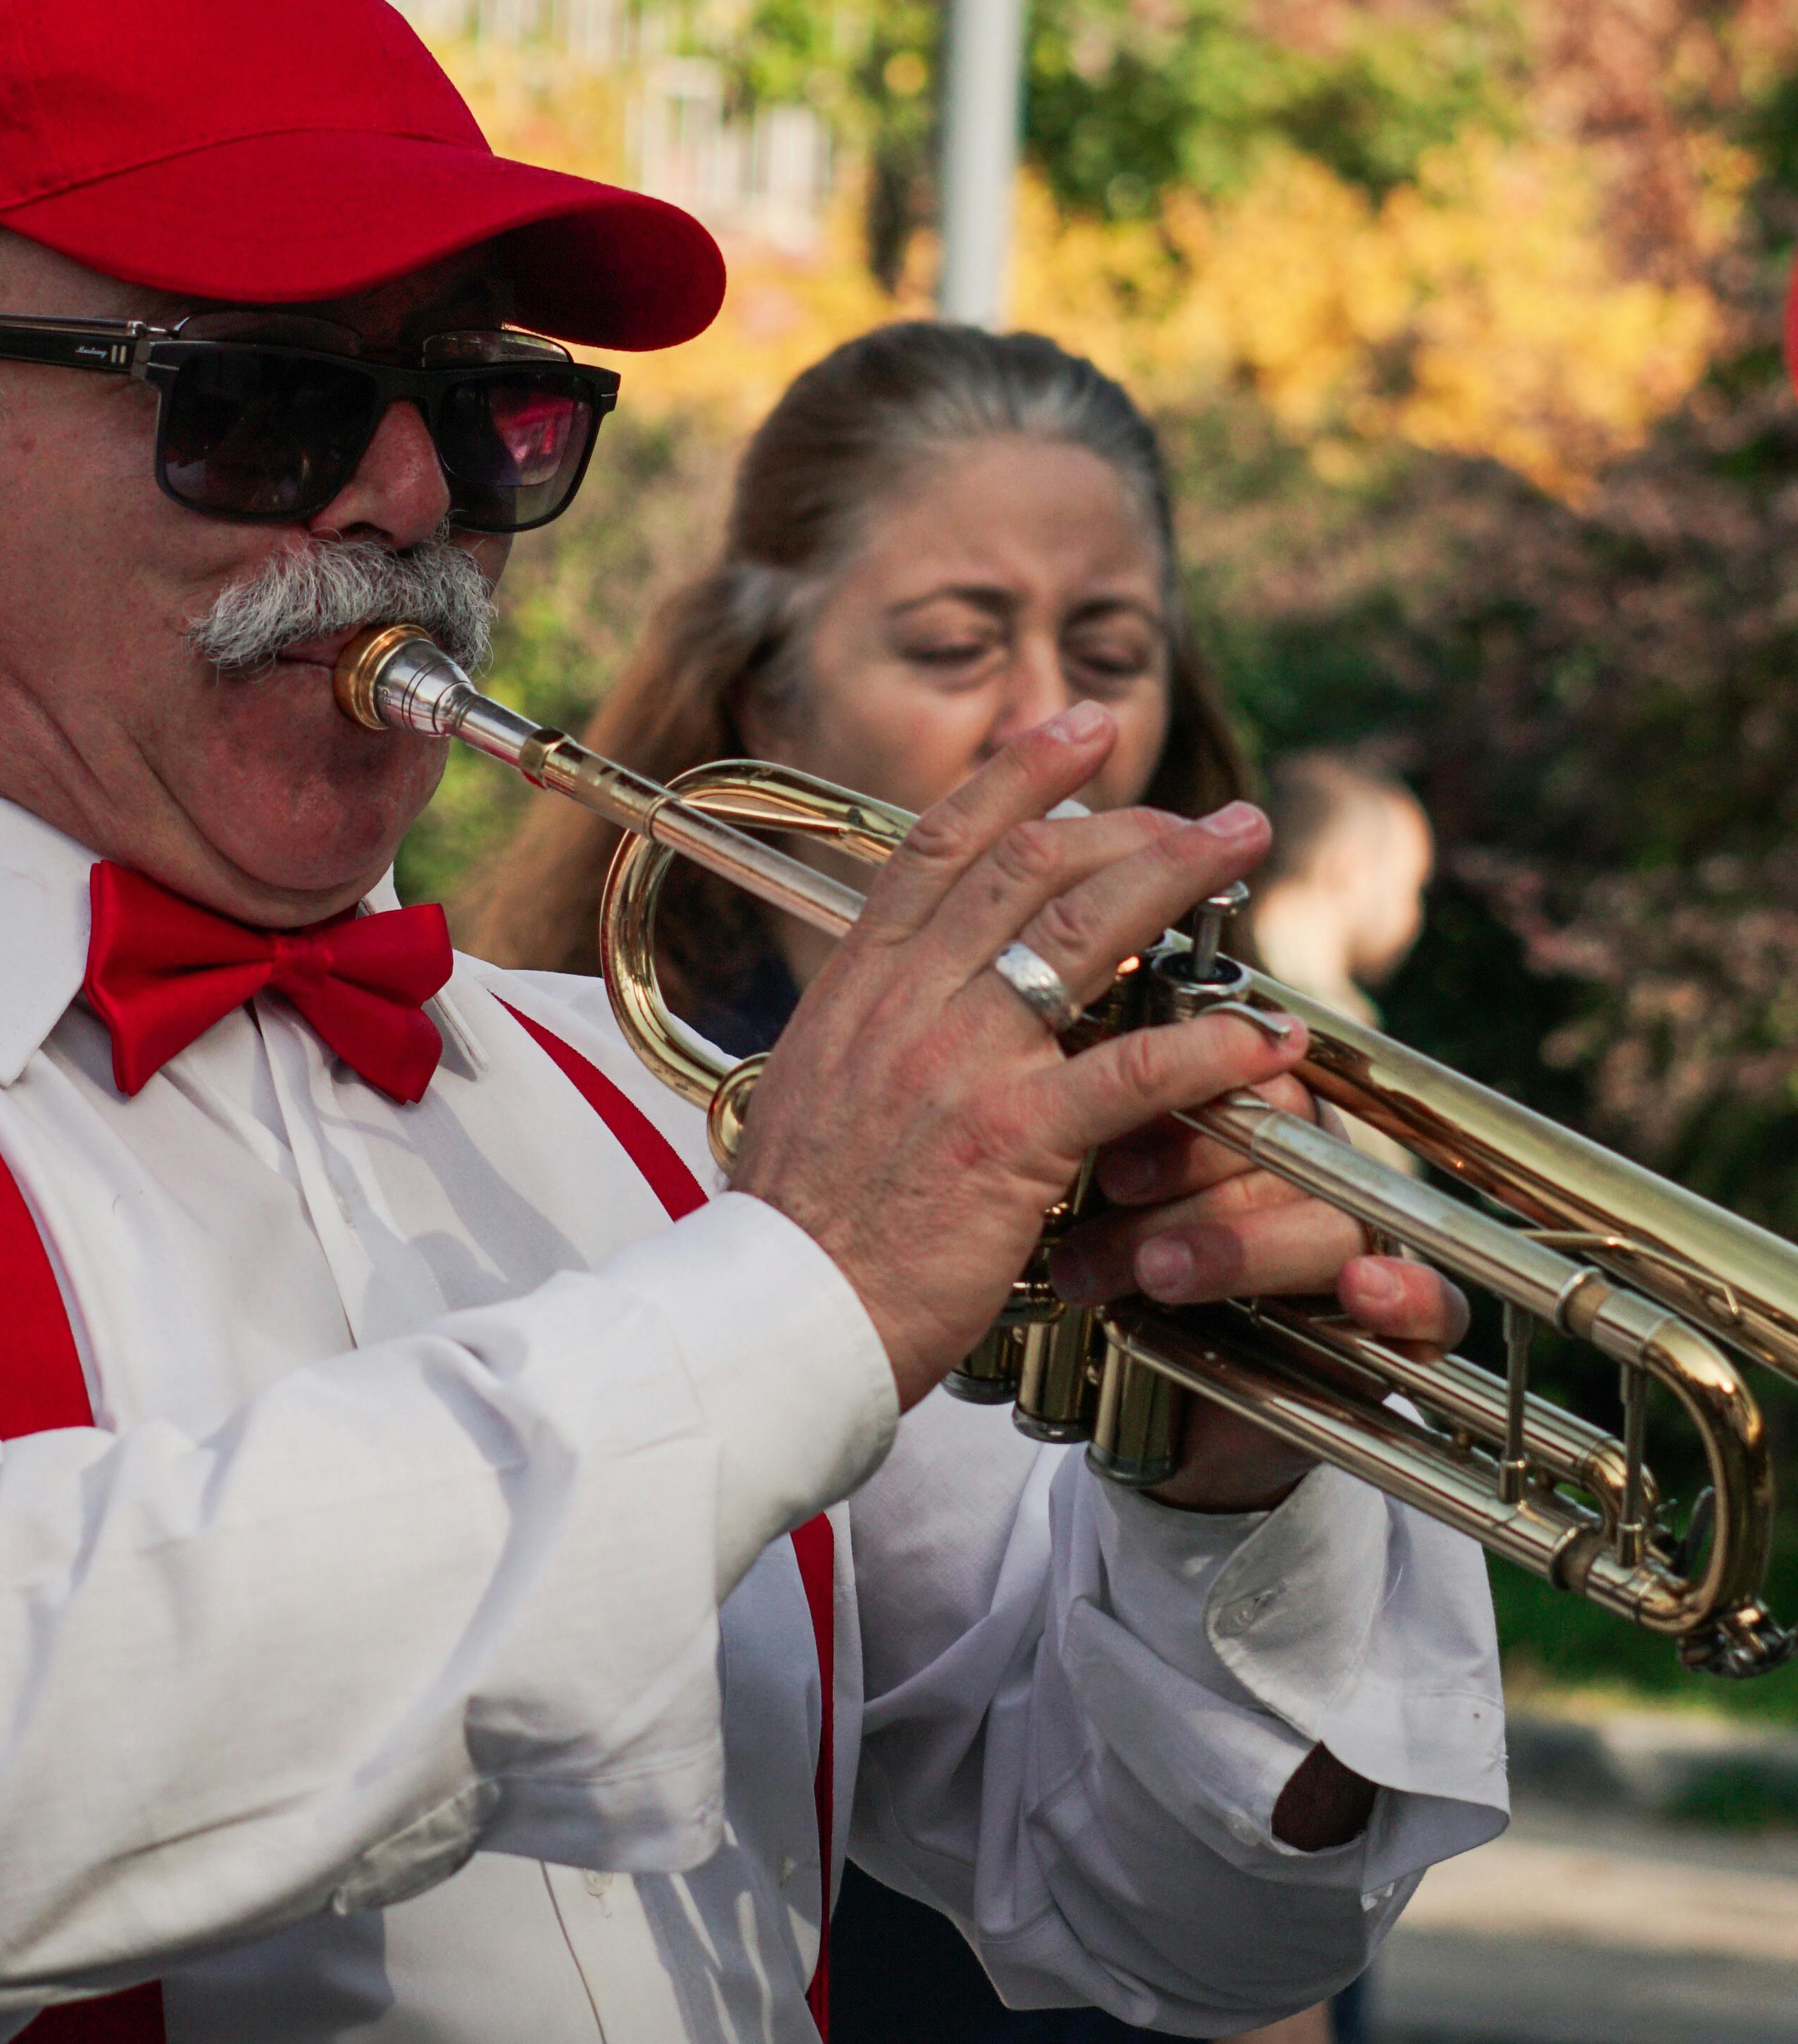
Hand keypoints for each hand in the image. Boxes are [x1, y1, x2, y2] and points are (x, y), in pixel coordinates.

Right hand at [732, 708, 1308, 1411]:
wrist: (782, 1312)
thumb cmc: (804, 1221)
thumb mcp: (817, 1085)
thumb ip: (874, 1027)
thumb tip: (920, 991)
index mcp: (859, 983)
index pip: (939, 843)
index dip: (1017, 773)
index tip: (1078, 730)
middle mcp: (909, 1001)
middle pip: (1028, 865)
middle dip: (1127, 815)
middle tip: (1205, 809)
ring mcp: (962, 1063)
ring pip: (1083, 931)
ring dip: (1174, 874)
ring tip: (1241, 845)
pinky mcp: (1013, 1140)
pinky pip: (1130, 1071)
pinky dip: (1207, 1048)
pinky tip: (1260, 1035)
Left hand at [1047, 1081, 1469, 1514]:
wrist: (1172, 1417)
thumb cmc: (1137, 1292)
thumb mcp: (1111, 1219)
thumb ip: (1109, 1155)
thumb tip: (1065, 1099)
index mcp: (1262, 1126)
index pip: (1243, 1079)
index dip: (1181, 1097)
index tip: (1108, 1140)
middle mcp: (1323, 1174)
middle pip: (1283, 1143)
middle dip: (1190, 1168)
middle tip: (1112, 1193)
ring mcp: (1367, 1245)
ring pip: (1330, 1219)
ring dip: (1242, 1244)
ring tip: (1153, 1272)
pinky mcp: (1405, 1325)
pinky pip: (1435, 1301)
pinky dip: (1402, 1293)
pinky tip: (1359, 1289)